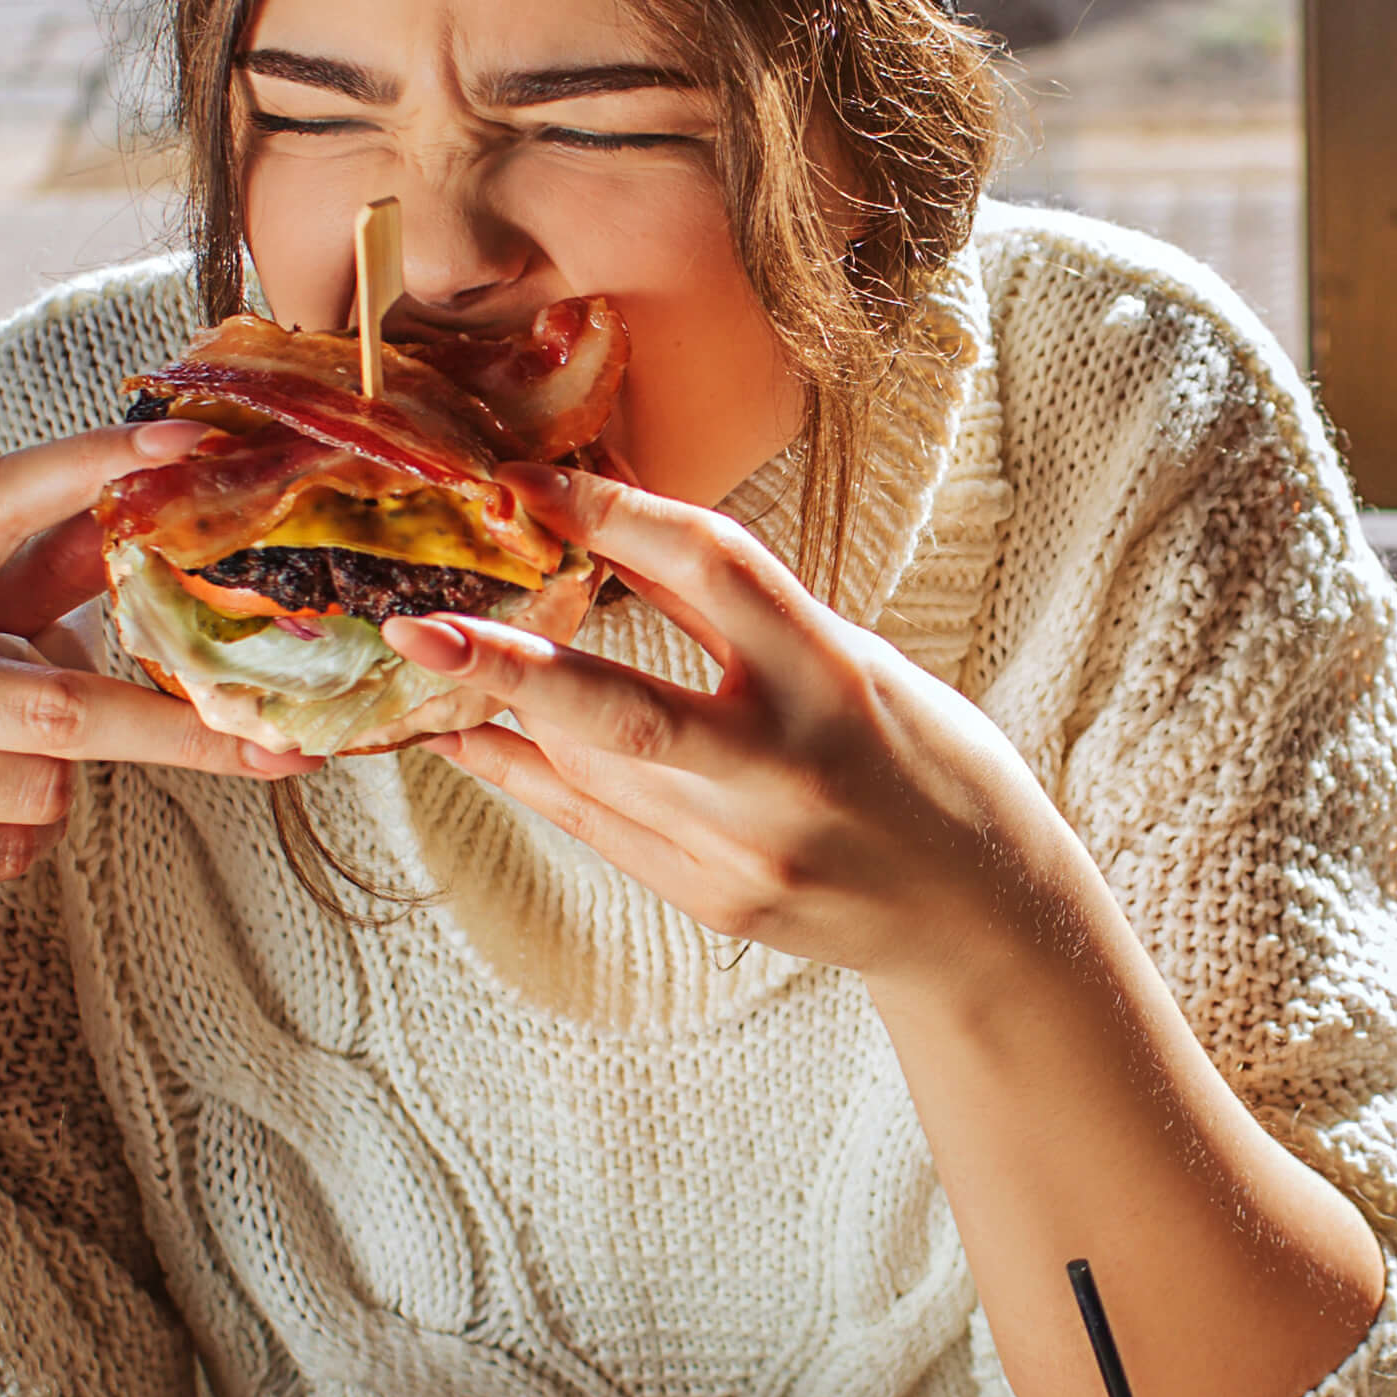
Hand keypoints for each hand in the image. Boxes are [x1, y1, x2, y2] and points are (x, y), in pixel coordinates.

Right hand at [0, 422, 298, 937]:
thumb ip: (28, 583)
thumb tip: (140, 518)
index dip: (91, 463)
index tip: (189, 442)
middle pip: (64, 704)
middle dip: (182, 732)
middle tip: (286, 748)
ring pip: (43, 788)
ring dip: (50, 795)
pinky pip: (7, 855)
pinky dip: (9, 850)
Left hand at [380, 474, 1085, 985]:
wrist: (980, 915)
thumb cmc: (927, 764)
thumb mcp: (857, 663)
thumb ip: (741, 617)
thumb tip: (620, 533)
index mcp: (836, 676)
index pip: (715, 570)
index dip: (619, 514)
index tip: (533, 482)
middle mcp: (786, 768)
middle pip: (623, 711)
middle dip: (508, 670)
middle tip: (416, 629)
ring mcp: (745, 850)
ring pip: (589, 774)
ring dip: (501, 717)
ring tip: (426, 663)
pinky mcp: (714, 904)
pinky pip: (596, 830)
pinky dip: (529, 777)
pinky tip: (471, 741)